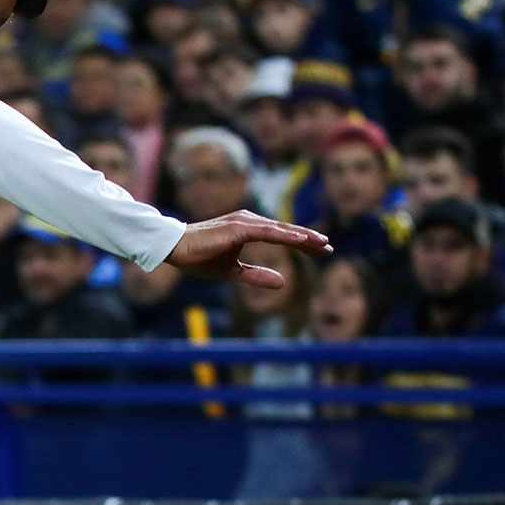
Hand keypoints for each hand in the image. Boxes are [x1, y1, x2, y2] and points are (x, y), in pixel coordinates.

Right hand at [165, 211, 330, 288]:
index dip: (302, 243)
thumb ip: (257, 276)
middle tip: (329, 248)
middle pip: (287, 230)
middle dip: (309, 240)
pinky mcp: (239, 227)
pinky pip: (268, 233)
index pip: (282, 236)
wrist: (175, 248)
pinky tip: (301, 241)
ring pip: (281, 230)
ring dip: (303, 236)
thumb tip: (283, 283)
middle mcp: (249, 221)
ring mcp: (245, 222)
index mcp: (248, 229)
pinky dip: (286, 236)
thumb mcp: (232, 272)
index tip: (321, 251)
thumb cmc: (198, 257)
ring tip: (322, 243)